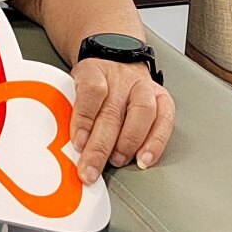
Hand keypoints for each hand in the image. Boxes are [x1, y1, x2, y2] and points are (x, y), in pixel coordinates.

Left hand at [70, 59, 174, 183]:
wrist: (118, 63)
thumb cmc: (94, 81)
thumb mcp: (73, 85)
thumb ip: (70, 109)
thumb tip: (67, 144)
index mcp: (94, 71)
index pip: (90, 92)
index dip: (84, 119)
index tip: (78, 143)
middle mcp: (122, 79)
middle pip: (112, 113)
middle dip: (100, 147)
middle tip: (90, 169)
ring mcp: (144, 88)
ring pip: (141, 114)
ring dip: (128, 144)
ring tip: (116, 162)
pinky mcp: (163, 99)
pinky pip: (164, 121)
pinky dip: (155, 143)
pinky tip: (144, 159)